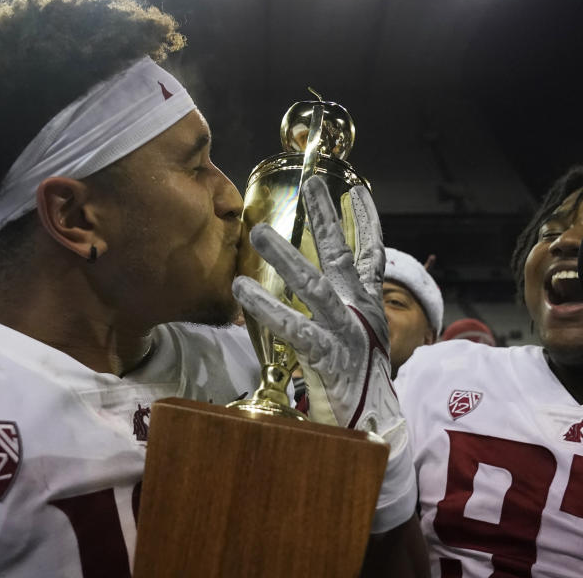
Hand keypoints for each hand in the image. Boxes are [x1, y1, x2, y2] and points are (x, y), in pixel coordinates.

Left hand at [232, 176, 414, 532]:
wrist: (374, 431)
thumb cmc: (358, 385)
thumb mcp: (354, 341)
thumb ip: (337, 314)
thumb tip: (319, 292)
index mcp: (367, 308)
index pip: (370, 257)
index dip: (366, 223)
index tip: (356, 191)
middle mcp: (361, 314)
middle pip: (343, 257)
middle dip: (326, 219)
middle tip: (312, 184)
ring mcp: (347, 334)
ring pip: (315, 287)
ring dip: (287, 257)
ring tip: (259, 233)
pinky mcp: (329, 359)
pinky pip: (295, 330)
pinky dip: (268, 309)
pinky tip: (241, 291)